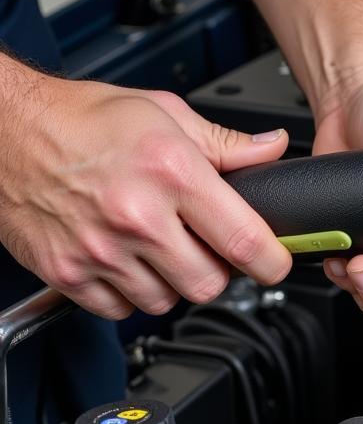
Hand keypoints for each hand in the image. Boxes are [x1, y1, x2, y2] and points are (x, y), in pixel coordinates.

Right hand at [0, 72, 291, 318]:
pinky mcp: (67, 273)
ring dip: (172, 282)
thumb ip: (226, 143)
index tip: (276, 261)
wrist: (4, 130)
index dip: (271, 260)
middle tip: (205, 245)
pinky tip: (125, 258)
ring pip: (166, 302)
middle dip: (217, 270)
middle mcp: (136, 216)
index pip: (243, 239)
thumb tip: (271, 150)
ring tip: (158, 246)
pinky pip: (121, 310)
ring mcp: (99, 250)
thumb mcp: (163, 113)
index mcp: (169, 172)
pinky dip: (129, 293)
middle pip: (209, 284)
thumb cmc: (80, 119)